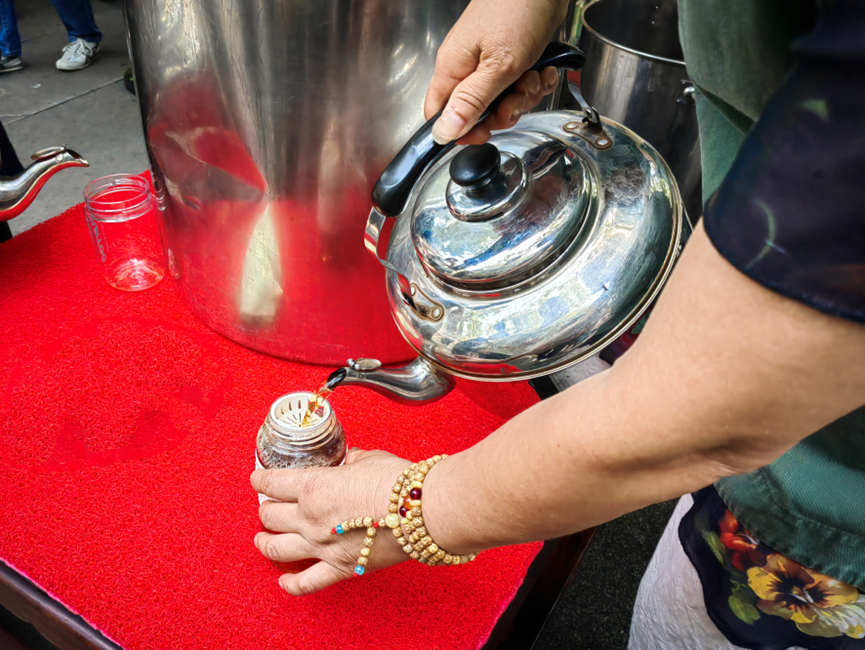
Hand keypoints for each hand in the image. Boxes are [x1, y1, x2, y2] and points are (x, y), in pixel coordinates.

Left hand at [251, 449, 409, 594]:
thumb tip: (349, 461)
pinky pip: (306, 582)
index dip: (261, 480)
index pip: (273, 483)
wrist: (424, 510)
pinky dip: (290, 584)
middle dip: (265, 508)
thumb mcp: (369, 458)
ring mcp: (322, 546)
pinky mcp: (340, 567)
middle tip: (267, 504)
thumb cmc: (398, 483)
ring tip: (261, 539)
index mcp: (314, 486)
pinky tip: (283, 581)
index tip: (258, 479)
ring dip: (264, 542)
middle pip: (270, 515)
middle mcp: (310, 518)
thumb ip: (351, 461)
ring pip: (277, 548)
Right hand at [425, 0, 569, 144]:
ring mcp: (488, 62)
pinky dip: (536, 82)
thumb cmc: (518, 10)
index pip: (439, 115)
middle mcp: (467, 67)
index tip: (485, 132)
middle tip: (517, 98)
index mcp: (452, 69)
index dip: (461, 132)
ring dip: (524, 96)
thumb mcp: (498, 66)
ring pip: (502, 101)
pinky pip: (519, 86)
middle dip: (503, 112)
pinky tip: (544, 70)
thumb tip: (443, 133)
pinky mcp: (510, 58)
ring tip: (533, 76)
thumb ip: (471, 102)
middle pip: (476, 113)